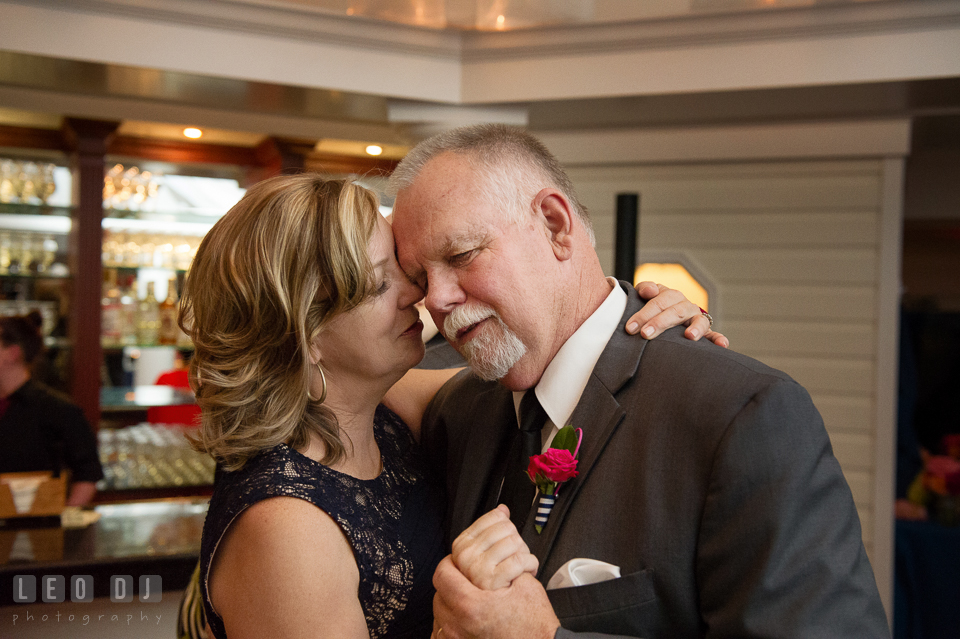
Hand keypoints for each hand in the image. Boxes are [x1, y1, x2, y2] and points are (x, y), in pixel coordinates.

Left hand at [432, 555, 558, 638]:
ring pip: (439, 615)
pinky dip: (450, 624)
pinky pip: (442, 634)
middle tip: (463, 578)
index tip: (456, 561)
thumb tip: (492, 553)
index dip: (450, 562)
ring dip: (448, 603)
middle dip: (450, 583)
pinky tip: (462, 619)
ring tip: (465, 598)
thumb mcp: (525, 585)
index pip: (443, 574)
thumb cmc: (535, 627)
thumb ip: (503, 566)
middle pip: (438, 594)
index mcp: (471, 606)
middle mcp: (458, 626)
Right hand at [451, 505, 538, 590]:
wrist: (491, 612)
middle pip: (506, 528)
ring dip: (524, 553)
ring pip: (515, 542)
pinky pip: (520, 560)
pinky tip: (528, 570)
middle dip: (517, 540)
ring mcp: (477, 568)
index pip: (494, 518)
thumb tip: (502, 509)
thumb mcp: (484, 552)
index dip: (508, 526)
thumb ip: (491, 529)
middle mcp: (466, 555)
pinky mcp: (492, 581)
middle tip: (514, 555)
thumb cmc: (489, 580)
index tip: (507, 539)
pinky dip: (531, 564)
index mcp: (462, 544)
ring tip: (521, 565)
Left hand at [628, 281, 728, 347]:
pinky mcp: (705, 332)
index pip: (658, 302)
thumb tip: (649, 291)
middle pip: (675, 312)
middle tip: (645, 334)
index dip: (643, 314)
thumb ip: (645, 289)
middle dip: (660, 323)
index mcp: (671, 296)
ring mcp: (696, 319)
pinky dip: (719, 339)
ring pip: (698, 321)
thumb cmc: (652, 308)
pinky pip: (714, 336)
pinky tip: (723, 345)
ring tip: (690, 336)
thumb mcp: (645, 295)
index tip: (630, 328)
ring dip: (696, 328)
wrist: (664, 315)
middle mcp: (686, 306)